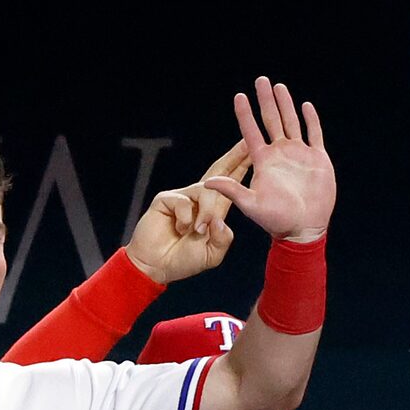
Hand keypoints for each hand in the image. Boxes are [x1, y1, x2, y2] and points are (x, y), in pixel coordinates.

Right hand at [127, 140, 246, 285]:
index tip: (254, 153)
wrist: (156, 266)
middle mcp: (198, 200)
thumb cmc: (183, 260)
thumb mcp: (212, 254)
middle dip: (234, 157)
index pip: (231, 186)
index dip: (241, 170)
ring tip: (198, 231)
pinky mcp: (165, 199)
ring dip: (205, 212)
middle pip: (218, 173)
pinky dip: (186, 218)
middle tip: (247, 143)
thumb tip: (220, 220)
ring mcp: (182, 197)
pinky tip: (180, 230)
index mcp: (213, 210)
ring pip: (204, 192)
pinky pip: (183, 201)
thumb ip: (222, 239)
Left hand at [206, 78, 333, 242]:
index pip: (251, 131)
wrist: (303, 228)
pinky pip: (314, 134)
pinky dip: (311, 120)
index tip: (239, 96)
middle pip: (271, 120)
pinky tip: (306, 106)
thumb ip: (231, 191)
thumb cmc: (276, 220)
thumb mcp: (250, 204)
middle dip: (266, 100)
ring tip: (279, 86)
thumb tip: (207, 183)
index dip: (245, 113)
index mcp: (263, 161)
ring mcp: (299, 155)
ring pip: (291, 122)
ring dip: (286, 104)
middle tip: (260, 80)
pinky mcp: (317, 159)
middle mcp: (280, 153)